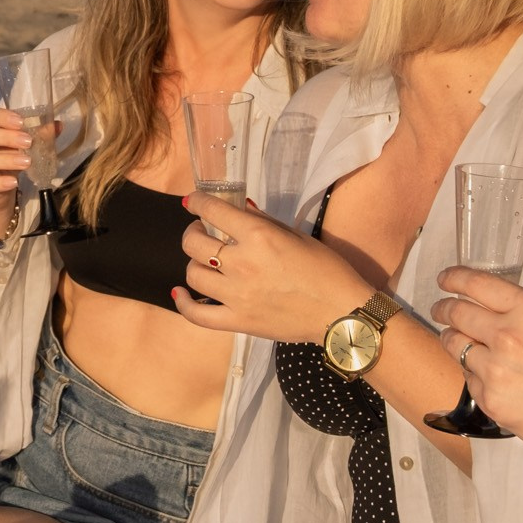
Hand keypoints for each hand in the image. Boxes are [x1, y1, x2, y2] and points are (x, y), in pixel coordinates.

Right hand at [0, 104, 29, 208]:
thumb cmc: (4, 158)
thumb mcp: (19, 145)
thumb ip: (36, 134)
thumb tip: (58, 125)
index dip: (0, 117)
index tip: (21, 122)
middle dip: (5, 137)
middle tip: (28, 142)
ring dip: (4, 160)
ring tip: (26, 163)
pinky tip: (12, 182)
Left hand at [171, 195, 374, 342]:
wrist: (341, 313)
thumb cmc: (326, 270)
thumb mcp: (296, 236)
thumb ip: (263, 221)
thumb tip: (239, 208)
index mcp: (259, 237)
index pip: (212, 210)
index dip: (197, 201)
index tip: (193, 201)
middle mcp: (242, 263)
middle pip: (193, 243)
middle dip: (193, 232)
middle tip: (202, 232)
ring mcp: (237, 295)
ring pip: (192, 274)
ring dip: (193, 263)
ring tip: (204, 261)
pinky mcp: (238, 321)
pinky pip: (197, 314)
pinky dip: (184, 303)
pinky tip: (180, 293)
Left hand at [430, 267, 522, 466]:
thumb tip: (496, 313)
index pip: (477, 284)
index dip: (454, 278)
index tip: (445, 279)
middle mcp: (507, 335)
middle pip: (456, 312)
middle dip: (444, 308)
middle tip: (441, 309)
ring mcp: (494, 369)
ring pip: (454, 344)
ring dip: (453, 339)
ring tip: (458, 340)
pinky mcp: (489, 399)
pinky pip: (468, 377)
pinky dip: (473, 373)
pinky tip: (488, 377)